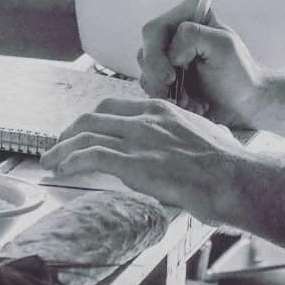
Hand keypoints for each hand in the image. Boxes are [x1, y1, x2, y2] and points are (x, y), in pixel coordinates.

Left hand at [38, 96, 248, 223]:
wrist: (234, 177)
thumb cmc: (229, 164)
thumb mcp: (210, 136)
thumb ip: (194, 137)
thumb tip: (201, 146)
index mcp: (163, 111)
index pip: (116, 107)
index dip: (95, 120)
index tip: (85, 133)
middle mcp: (146, 119)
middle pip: (95, 117)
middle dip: (72, 131)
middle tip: (61, 146)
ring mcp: (138, 140)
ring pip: (86, 135)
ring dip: (62, 148)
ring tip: (50, 161)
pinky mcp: (133, 163)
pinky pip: (91, 156)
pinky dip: (70, 162)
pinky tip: (61, 171)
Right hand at [138, 0, 262, 126]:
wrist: (244, 102)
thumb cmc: (239, 72)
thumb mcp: (223, 46)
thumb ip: (193, 36)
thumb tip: (170, 52)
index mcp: (188, 15)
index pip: (154, 30)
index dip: (156, 54)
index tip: (171, 77)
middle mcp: (174, 31)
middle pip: (145, 51)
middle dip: (157, 77)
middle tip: (178, 96)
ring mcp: (168, 55)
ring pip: (145, 71)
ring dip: (165, 91)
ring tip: (190, 100)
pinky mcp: (166, 76)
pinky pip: (151, 87)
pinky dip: (168, 99)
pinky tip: (189, 104)